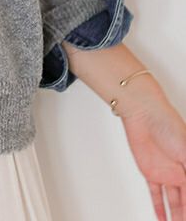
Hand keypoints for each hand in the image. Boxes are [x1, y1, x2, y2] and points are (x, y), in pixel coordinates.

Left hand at [120, 95, 185, 220]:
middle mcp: (181, 172)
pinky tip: (163, 219)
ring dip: (175, 216)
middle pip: (185, 200)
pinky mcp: (150, 172)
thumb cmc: (168, 124)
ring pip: (173, 201)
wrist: (143, 113)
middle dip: (184, 214)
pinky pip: (156, 194)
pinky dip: (159, 208)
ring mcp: (166, 173)